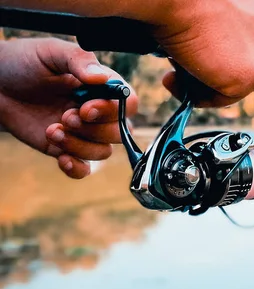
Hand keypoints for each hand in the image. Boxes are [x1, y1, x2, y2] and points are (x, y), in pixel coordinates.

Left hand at [0, 37, 137, 178]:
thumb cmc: (23, 63)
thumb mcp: (51, 52)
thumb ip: (79, 60)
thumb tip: (102, 78)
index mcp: (101, 87)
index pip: (128, 103)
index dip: (113, 110)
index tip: (86, 108)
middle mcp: (98, 112)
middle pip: (120, 132)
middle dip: (94, 130)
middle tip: (65, 117)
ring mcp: (84, 133)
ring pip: (103, 152)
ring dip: (79, 146)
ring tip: (52, 131)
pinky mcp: (67, 149)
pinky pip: (85, 169)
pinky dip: (77, 168)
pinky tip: (61, 158)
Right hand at [152, 0, 253, 106]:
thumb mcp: (228, 8)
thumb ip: (238, 31)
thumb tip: (215, 61)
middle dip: (238, 70)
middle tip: (205, 64)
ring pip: (244, 84)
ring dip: (215, 81)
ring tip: (184, 66)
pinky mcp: (250, 78)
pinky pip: (224, 98)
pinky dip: (201, 94)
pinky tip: (178, 79)